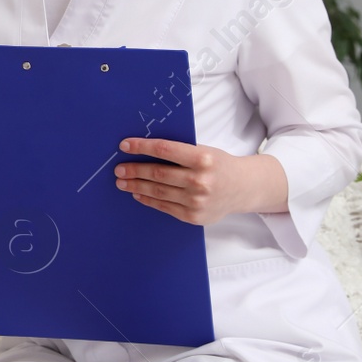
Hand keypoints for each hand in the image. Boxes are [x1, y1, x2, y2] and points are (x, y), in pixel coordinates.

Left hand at [114, 139, 286, 225]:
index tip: (125, 145)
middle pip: (158, 173)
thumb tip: (144, 149)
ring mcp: (197, 201)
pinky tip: (138, 194)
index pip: (164, 150)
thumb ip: (179, 152)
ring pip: (158, 192)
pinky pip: (165, 207)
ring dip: (136, 186)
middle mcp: (200, 180)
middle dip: (134, 170)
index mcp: (203, 158)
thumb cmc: (219, 165)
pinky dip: (148, 200)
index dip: (142, 147)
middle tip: (118, 168)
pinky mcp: (193, 216)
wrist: (244, 188)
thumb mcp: (204, 151)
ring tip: (122, 181)